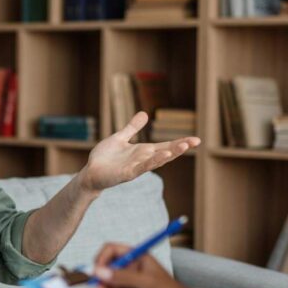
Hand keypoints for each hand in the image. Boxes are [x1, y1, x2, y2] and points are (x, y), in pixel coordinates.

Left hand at [79, 112, 199, 192]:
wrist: (91, 172)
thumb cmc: (105, 157)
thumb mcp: (120, 138)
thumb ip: (132, 128)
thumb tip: (145, 113)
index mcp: (143, 151)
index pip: (166, 146)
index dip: (180, 143)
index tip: (196, 140)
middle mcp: (143, 159)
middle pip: (166, 152)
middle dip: (180, 147)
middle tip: (195, 141)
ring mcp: (136, 167)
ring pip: (156, 160)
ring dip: (169, 154)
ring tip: (182, 147)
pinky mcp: (127, 174)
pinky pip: (141, 167)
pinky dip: (152, 162)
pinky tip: (162, 156)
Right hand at [94, 244, 194, 287]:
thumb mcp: (147, 284)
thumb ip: (122, 277)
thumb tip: (98, 272)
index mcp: (137, 256)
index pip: (110, 250)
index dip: (101, 259)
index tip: (97, 272)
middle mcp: (130, 267)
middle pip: (105, 269)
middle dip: (108, 282)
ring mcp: (128, 283)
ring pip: (108, 286)